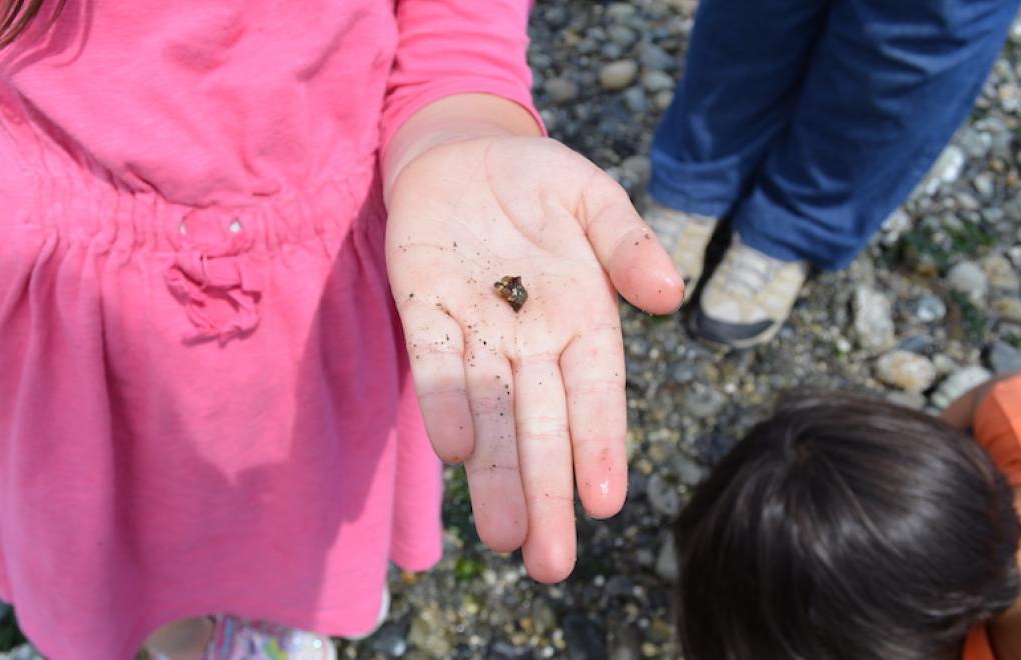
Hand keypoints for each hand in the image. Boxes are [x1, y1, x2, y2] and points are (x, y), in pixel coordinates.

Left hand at [385, 136, 681, 581]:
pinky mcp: (424, 311)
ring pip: (488, 413)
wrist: (461, 151)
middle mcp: (530, 341)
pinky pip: (435, 362)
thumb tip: (672, 293)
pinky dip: (444, 401)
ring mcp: (476, 330)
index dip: (599, 446)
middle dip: (544, 492)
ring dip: (493, 474)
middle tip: (549, 563)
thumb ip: (628, 243)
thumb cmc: (537, 183)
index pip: (594, 395)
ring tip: (502, 536)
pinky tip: (456, 448)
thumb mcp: (594, 200)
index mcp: (581, 321)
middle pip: (539, 426)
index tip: (605, 502)